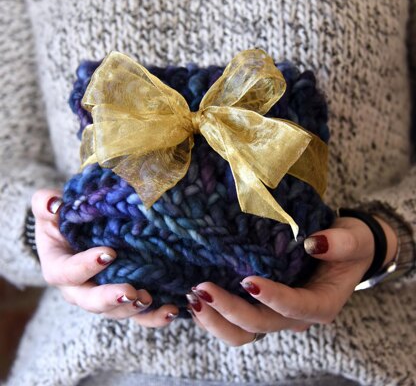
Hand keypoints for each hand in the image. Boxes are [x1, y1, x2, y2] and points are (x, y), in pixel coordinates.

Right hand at [32, 189, 178, 325]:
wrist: (78, 235)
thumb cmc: (64, 221)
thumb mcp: (50, 210)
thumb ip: (45, 204)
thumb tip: (53, 204)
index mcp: (59, 268)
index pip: (67, 272)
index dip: (85, 266)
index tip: (109, 254)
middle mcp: (78, 289)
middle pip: (90, 301)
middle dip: (110, 299)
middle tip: (130, 293)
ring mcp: (101, 296)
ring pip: (115, 311)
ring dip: (133, 309)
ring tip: (149, 299)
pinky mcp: (123, 300)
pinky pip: (137, 314)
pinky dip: (154, 316)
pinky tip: (171, 311)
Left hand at [185, 216, 395, 345]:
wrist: (342, 251)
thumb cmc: (349, 245)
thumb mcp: (354, 240)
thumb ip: (341, 243)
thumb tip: (315, 243)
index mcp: (320, 304)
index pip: (295, 307)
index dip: (272, 298)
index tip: (248, 280)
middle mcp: (295, 316)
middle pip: (260, 325)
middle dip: (230, 310)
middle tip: (203, 289)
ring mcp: (276, 314)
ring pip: (243, 332)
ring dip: (216, 320)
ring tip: (193, 298)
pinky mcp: (262, 306)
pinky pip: (236, 321)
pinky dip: (215, 315)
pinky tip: (196, 299)